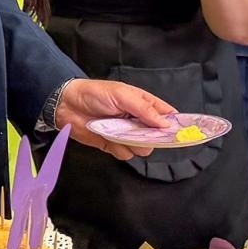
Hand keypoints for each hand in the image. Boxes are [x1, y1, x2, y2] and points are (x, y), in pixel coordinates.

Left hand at [54, 78, 175, 161]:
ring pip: (143, 148)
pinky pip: (126, 154)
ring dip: (132, 143)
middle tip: (136, 129)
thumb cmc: (95, 94)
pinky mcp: (115, 145)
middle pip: (158, 137)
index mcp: (144, 104)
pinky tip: (109, 138)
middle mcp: (139, 121)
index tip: (180, 133)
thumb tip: (165, 123)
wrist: (68, 105)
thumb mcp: (122, 95)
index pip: (167, 115)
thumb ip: (144, 109)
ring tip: (117, 130)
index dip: (175, 124)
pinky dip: (119, 149)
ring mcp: (127, 134)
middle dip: (151, 137)